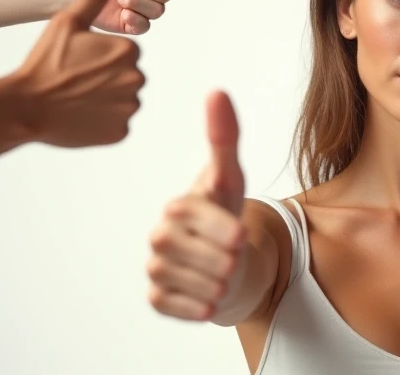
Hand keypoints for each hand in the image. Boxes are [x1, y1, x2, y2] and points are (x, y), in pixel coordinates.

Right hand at [10, 0, 143, 146]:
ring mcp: (129, 108)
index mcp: (129, 51)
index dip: (99, 57)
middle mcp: (137, 78)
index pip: (124, 53)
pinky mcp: (121, 132)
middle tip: (75, 80)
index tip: (78, 62)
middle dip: (105, 79)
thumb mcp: (67, 22)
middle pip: (126, 77)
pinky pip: (116, 123)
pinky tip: (80, 115)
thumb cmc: (45, 61)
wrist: (25, 106)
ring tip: (75, 97)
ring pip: (122, 101)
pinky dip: (102, 121)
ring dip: (104, 100)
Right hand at [148, 91, 248, 321]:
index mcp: (179, 206)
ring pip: (177, 279)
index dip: (217, 227)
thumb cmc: (227, 212)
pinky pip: (167, 305)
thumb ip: (225, 138)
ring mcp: (158, 266)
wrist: (231, 259)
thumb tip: (216, 91)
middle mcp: (161, 236)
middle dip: (215, 258)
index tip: (241, 236)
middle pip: (182, 250)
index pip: (189, 214)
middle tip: (236, 260)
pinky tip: (211, 303)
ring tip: (227, 280)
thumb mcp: (232, 178)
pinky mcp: (158, 296)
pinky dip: (192, 308)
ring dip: (209, 283)